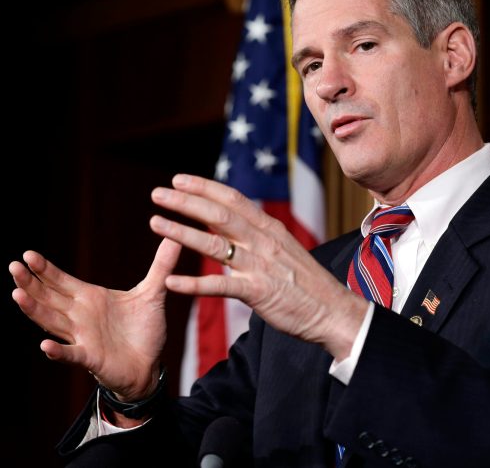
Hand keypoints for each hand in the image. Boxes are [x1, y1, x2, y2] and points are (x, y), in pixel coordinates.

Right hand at [10, 238, 180, 400]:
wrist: (150, 365)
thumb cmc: (144, 330)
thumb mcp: (153, 293)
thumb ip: (161, 266)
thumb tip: (173, 238)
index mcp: (90, 298)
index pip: (61, 281)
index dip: (45, 269)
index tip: (27, 255)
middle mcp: (80, 316)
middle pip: (49, 297)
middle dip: (31, 283)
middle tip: (13, 267)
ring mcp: (82, 337)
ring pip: (52, 321)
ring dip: (35, 310)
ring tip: (17, 295)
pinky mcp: (91, 358)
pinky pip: (72, 354)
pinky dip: (59, 351)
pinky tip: (45, 347)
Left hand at [150, 174, 367, 360]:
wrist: (333, 311)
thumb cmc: (307, 282)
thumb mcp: (284, 248)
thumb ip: (258, 235)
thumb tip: (232, 221)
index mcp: (270, 229)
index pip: (233, 200)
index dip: (204, 187)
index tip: (179, 179)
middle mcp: (263, 242)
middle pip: (219, 215)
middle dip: (186, 202)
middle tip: (158, 193)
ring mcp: (260, 266)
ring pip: (215, 244)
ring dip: (182, 232)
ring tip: (156, 223)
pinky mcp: (258, 293)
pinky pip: (220, 286)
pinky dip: (194, 284)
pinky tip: (171, 282)